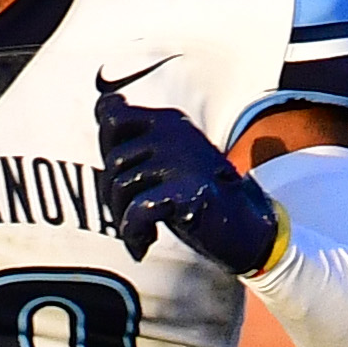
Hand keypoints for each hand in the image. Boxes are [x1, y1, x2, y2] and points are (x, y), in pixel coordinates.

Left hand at [94, 86, 285, 274]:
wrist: (244, 225)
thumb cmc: (198, 194)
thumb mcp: (164, 158)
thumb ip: (133, 136)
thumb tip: (103, 105)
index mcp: (169, 122)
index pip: (113, 117)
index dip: (105, 149)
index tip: (120, 173)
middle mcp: (175, 134)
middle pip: (114, 160)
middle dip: (113, 195)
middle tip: (131, 213)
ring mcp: (183, 161)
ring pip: (122, 186)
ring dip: (123, 216)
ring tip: (141, 229)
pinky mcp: (188, 191)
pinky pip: (138, 210)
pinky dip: (134, 232)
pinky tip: (144, 241)